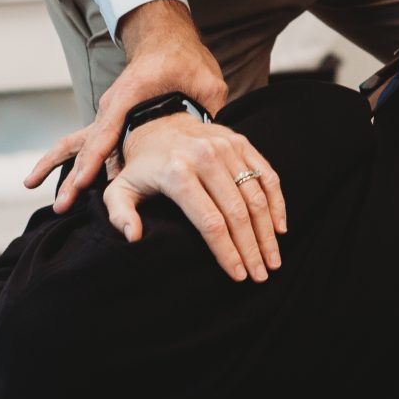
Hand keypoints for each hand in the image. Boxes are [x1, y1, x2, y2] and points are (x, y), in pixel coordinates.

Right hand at [23, 0, 227, 212]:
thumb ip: (208, 108)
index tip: (81, 183)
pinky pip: (86, 142)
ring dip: (59, 167)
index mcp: (130, 95)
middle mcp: (113, 106)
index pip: (107, 131)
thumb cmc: (186, 59)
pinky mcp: (112, 119)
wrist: (168, 40)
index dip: (94, 159)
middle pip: (84, 144)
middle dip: (70, 174)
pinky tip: (67, 183)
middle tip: (59, 204)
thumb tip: (215, 134)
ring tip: (32, 186)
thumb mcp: (204, 81)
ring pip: (78, 142)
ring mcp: (109, 113)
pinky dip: (74, 161)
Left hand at [101, 112, 288, 282]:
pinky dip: (277, 203)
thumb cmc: (142, 166)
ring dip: (268, 232)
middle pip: (237, 212)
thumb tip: (133, 237)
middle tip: (260, 276)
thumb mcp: (120, 189)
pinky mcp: (242, 143)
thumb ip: (119, 214)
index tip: (238, 275)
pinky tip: (279, 229)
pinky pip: (267, 176)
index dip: (226, 252)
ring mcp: (227, 148)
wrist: (159, 122)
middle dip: (252, 249)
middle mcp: (205, 157)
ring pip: (256, 197)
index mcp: (177, 172)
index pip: (210, 221)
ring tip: (272, 261)